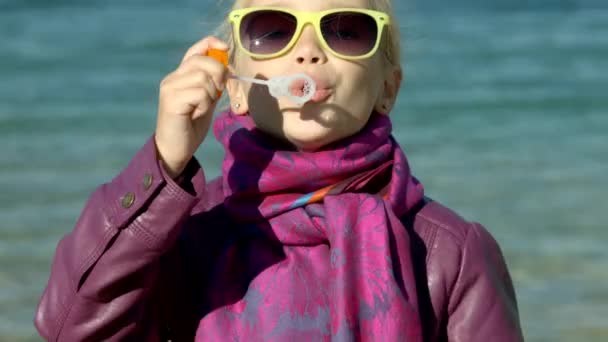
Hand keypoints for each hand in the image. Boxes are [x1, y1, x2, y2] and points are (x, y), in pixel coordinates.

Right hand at [154, 36, 227, 178]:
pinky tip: (195, 114)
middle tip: (215, 94)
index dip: (210, 44)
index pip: (195, 50)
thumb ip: (213, 84)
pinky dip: (204, 105)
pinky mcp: (171, 100)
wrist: (174, 149)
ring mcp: (170, 88)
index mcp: (180, 75)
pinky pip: (200, 93)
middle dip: (218, 75)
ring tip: (201, 108)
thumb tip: (227, 67)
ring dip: (210, 95)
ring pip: (203, 78)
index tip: (225, 48)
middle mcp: (172, 78)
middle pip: (203, 62)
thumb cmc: (190, 126)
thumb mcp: (206, 101)